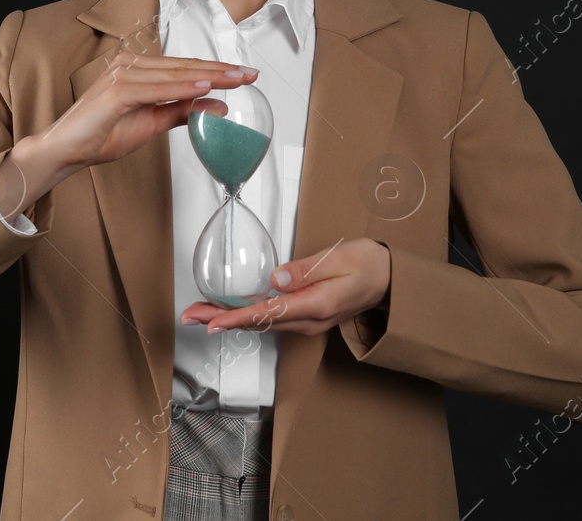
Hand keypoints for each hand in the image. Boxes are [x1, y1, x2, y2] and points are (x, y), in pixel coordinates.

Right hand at [16, 50, 258, 177]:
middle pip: (184, 66)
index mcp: (138, 69)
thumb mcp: (151, 123)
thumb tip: (216, 107)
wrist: (66, 150)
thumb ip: (181, 112)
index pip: (185, 68)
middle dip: (220, 70)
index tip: (244, 74)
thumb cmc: (101, 135)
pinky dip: (182, 88)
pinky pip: (157, 89)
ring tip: (236, 79)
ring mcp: (122, 74)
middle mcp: (130, 65)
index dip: (216, 70)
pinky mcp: (116, 90)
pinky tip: (204, 87)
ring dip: (208, 76)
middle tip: (250, 73)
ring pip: (174, 74)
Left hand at [179, 239, 391, 336]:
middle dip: (222, 320)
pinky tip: (231, 313)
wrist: (391, 280)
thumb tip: (276, 279)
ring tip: (201, 314)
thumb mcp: (340, 258)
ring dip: (231, 319)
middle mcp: (310, 320)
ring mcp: (309, 321)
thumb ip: (307, 269)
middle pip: (259, 322)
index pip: (269, 313)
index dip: (237, 318)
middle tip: (190, 316)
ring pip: (263, 323)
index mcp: (318, 304)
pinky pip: (272, 319)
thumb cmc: (368, 264)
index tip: (212, 322)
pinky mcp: (307, 316)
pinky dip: (248, 317)